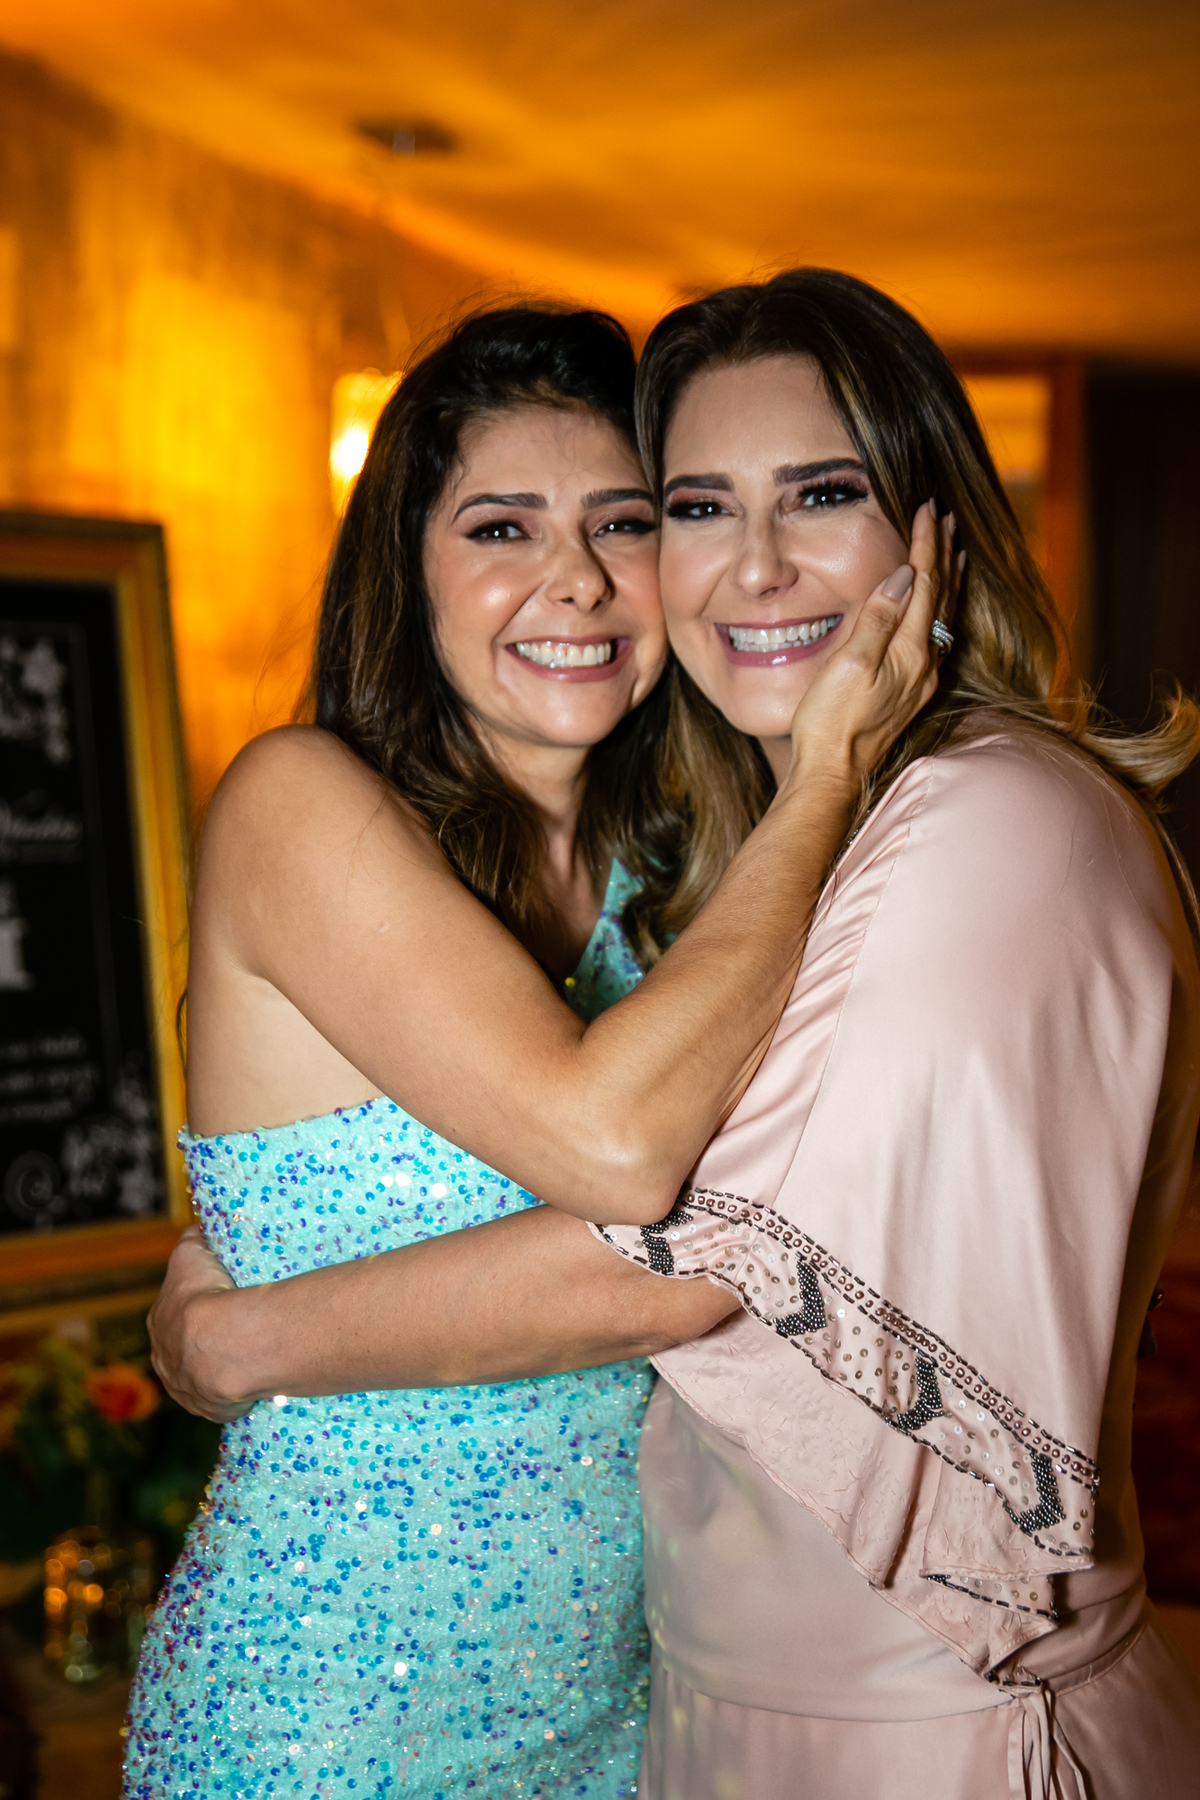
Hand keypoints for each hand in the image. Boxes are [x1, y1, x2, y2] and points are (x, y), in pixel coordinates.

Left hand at [148, 1227, 253, 1422]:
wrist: (224, 1344)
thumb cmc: (206, 1295)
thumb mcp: (191, 1254)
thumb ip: (190, 1241)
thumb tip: (195, 1230)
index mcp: (159, 1324)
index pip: (174, 1315)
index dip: (195, 1307)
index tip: (217, 1302)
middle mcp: (165, 1360)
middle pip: (185, 1349)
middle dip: (205, 1341)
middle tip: (237, 1328)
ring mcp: (186, 1389)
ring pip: (202, 1376)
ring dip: (220, 1368)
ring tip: (249, 1353)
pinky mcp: (210, 1409)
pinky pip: (224, 1398)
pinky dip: (237, 1389)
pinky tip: (253, 1377)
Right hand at [782, 500, 961, 790]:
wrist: (833, 776)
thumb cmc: (832, 723)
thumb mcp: (850, 664)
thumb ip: (879, 619)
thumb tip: (905, 576)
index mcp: (909, 651)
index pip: (925, 584)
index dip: (926, 544)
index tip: (928, 508)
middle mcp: (923, 664)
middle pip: (942, 597)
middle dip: (944, 555)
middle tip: (947, 519)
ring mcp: (919, 680)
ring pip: (942, 617)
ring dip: (947, 581)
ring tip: (954, 553)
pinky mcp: (909, 693)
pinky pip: (933, 638)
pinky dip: (938, 611)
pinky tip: (934, 611)